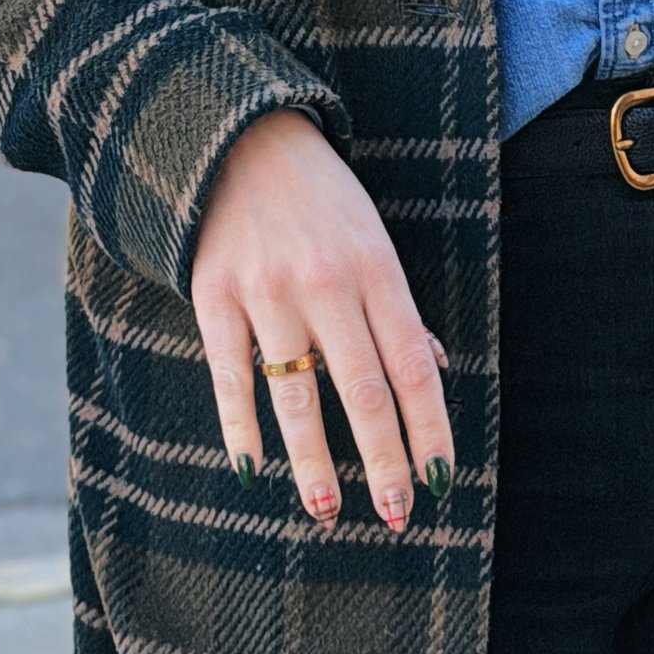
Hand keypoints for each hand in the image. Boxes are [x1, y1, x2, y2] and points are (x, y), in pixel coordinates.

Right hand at [190, 109, 454, 529]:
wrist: (239, 139)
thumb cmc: (320, 199)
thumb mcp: (372, 239)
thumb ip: (396, 310)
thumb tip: (433, 373)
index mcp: (376, 269)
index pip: (413, 366)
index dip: (429, 428)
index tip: (439, 480)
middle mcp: (326, 283)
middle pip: (364, 389)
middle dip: (383, 458)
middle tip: (396, 514)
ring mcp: (268, 291)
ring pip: (296, 394)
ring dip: (312, 459)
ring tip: (325, 509)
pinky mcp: (214, 294)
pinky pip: (229, 374)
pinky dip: (240, 426)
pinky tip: (253, 468)